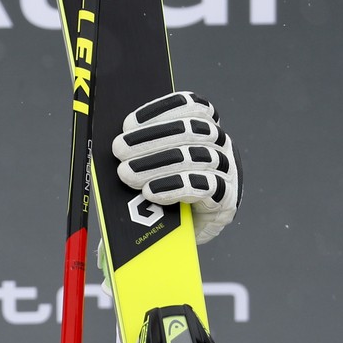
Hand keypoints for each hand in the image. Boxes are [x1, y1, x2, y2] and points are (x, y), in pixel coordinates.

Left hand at [112, 92, 241, 244]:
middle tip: (120, 149)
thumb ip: (141, 150)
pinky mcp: (226, 199)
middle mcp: (220, 145)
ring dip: (157, 163)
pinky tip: (151, 191)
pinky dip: (174, 187)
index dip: (161, 110)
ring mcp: (227, 171)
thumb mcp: (151, 167)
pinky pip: (205, 186)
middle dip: (152, 137)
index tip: (130, 123)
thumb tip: (116, 140)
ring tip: (128, 174)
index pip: (192, 106)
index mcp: (204, 128)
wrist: (183, 236)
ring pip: (197, 156)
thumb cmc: (164, 196)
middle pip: (192, 129)